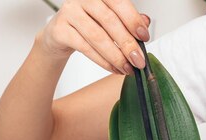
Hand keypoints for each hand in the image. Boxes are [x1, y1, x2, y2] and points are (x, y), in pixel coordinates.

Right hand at [36, 0, 150, 74]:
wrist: (61, 33)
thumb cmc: (89, 24)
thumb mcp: (110, 20)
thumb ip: (127, 20)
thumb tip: (145, 23)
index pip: (119, 3)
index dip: (133, 20)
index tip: (144, 37)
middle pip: (110, 21)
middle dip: (127, 44)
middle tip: (138, 60)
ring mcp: (70, 12)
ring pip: (98, 37)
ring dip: (116, 56)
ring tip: (127, 68)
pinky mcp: (60, 29)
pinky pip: (85, 48)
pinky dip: (103, 61)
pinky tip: (113, 68)